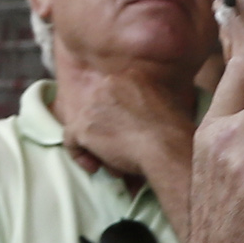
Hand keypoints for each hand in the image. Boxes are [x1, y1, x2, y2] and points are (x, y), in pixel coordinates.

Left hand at [54, 60, 198, 188]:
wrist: (167, 147)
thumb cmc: (173, 131)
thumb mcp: (165, 101)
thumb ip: (147, 98)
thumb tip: (141, 111)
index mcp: (127, 76)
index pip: (110, 94)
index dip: (114, 116)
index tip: (124, 131)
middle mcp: (107, 84)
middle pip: (95, 108)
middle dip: (104, 129)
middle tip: (118, 147)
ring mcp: (93, 105)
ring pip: (83, 124)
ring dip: (95, 144)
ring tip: (111, 161)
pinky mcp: (84, 127)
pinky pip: (70, 140)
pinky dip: (80, 155)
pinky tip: (95, 167)